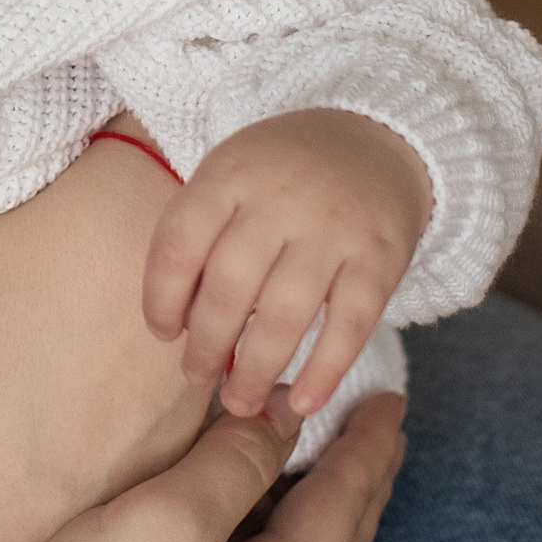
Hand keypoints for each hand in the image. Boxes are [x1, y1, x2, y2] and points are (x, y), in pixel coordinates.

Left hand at [141, 109, 428, 424]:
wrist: (377, 139)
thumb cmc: (283, 175)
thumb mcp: (233, 175)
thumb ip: (203, 234)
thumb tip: (178, 325)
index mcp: (231, 173)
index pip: (180, 242)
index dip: (161, 297)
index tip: (163, 333)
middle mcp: (280, 198)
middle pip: (230, 286)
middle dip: (207, 345)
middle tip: (198, 378)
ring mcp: (334, 229)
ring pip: (285, 314)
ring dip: (255, 369)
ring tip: (239, 401)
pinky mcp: (380, 259)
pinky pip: (349, 327)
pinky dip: (324, 372)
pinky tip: (301, 402)